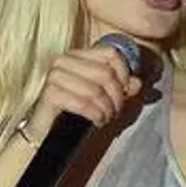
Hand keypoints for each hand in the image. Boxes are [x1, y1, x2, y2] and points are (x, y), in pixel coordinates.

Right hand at [25, 46, 141, 140]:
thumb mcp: (104, 97)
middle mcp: (64, 61)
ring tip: (106, 117)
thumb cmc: (76, 112)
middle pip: (106, 73)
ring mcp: (54, 76)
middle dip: (116, 97)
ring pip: (96, 90)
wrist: (47, 132)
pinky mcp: (49, 94)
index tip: (126, 92)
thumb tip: (137, 83)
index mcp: (77, 55)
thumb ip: (121, 87)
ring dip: (107, 109)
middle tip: (115, 111)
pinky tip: (96, 121)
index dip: (124, 74)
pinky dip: (96, 115)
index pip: (111, 54)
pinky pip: (83, 103)